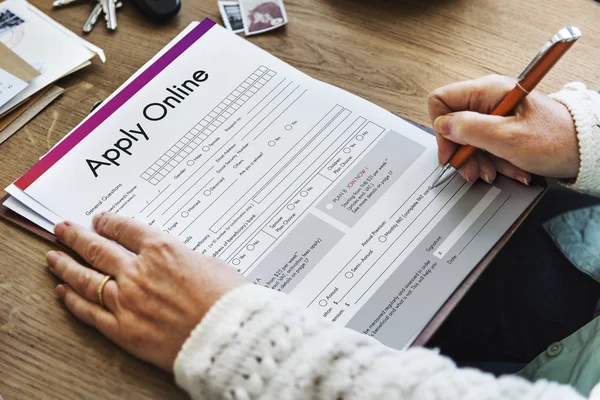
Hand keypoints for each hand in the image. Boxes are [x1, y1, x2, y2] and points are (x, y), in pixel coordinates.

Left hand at [46, 212, 246, 371]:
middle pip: (98, 249)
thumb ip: (184, 259)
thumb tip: (173, 262)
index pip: (126, 229)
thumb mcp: (210, 263)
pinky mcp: (123, 329)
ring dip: (66, 265)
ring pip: (86, 278)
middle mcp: (138, 271)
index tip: (100, 220)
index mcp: (162, 249)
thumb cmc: (226, 299)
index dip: (109, 222)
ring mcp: (126, 300)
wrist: (227, 335)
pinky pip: (90, 312)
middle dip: (77, 237)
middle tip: (63, 230)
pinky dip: (73, 301)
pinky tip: (63, 292)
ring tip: (53, 257)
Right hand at [428, 74, 579, 183]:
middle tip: (474, 171)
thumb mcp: (507, 137)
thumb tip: (443, 126)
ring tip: (495, 172)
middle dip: (463, 153)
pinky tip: (508, 169)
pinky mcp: (502, 127)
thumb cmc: (555, 140)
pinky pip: (485, 146)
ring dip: (479, 161)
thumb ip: (470, 129)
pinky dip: (494, 161)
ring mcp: (495, 114)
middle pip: (454, 125)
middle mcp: (488, 99)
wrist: (585, 150)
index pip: (441, 101)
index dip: (441, 129)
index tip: (451, 152)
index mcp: (487, 91)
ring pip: (468, 140)